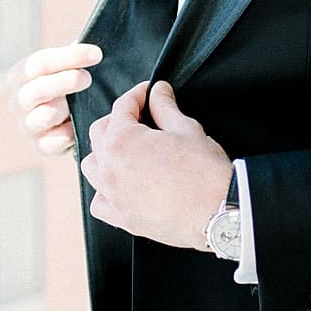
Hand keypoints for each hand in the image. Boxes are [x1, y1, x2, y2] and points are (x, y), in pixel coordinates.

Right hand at [7, 42, 102, 155]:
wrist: (70, 116)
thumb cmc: (69, 82)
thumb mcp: (68, 64)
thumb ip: (73, 53)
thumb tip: (87, 42)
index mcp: (20, 75)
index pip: (38, 63)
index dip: (69, 57)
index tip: (96, 54)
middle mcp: (18, 101)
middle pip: (37, 89)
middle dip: (66, 81)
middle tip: (88, 78)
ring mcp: (27, 125)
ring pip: (43, 116)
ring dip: (64, 108)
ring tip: (80, 103)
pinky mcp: (40, 146)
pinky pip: (52, 142)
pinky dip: (67, 134)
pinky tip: (78, 124)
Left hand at [81, 80, 232, 251]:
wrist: (218, 212)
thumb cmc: (205, 173)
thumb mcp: (186, 129)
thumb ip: (165, 107)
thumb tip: (158, 92)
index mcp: (122, 142)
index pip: (121, 107)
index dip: (137, 94)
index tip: (149, 92)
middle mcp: (110, 169)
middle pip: (99, 133)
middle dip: (118, 119)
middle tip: (142, 116)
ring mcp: (114, 196)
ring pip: (92, 166)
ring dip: (105, 152)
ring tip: (127, 148)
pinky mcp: (123, 218)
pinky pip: (99, 202)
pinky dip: (104, 190)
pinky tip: (121, 184)